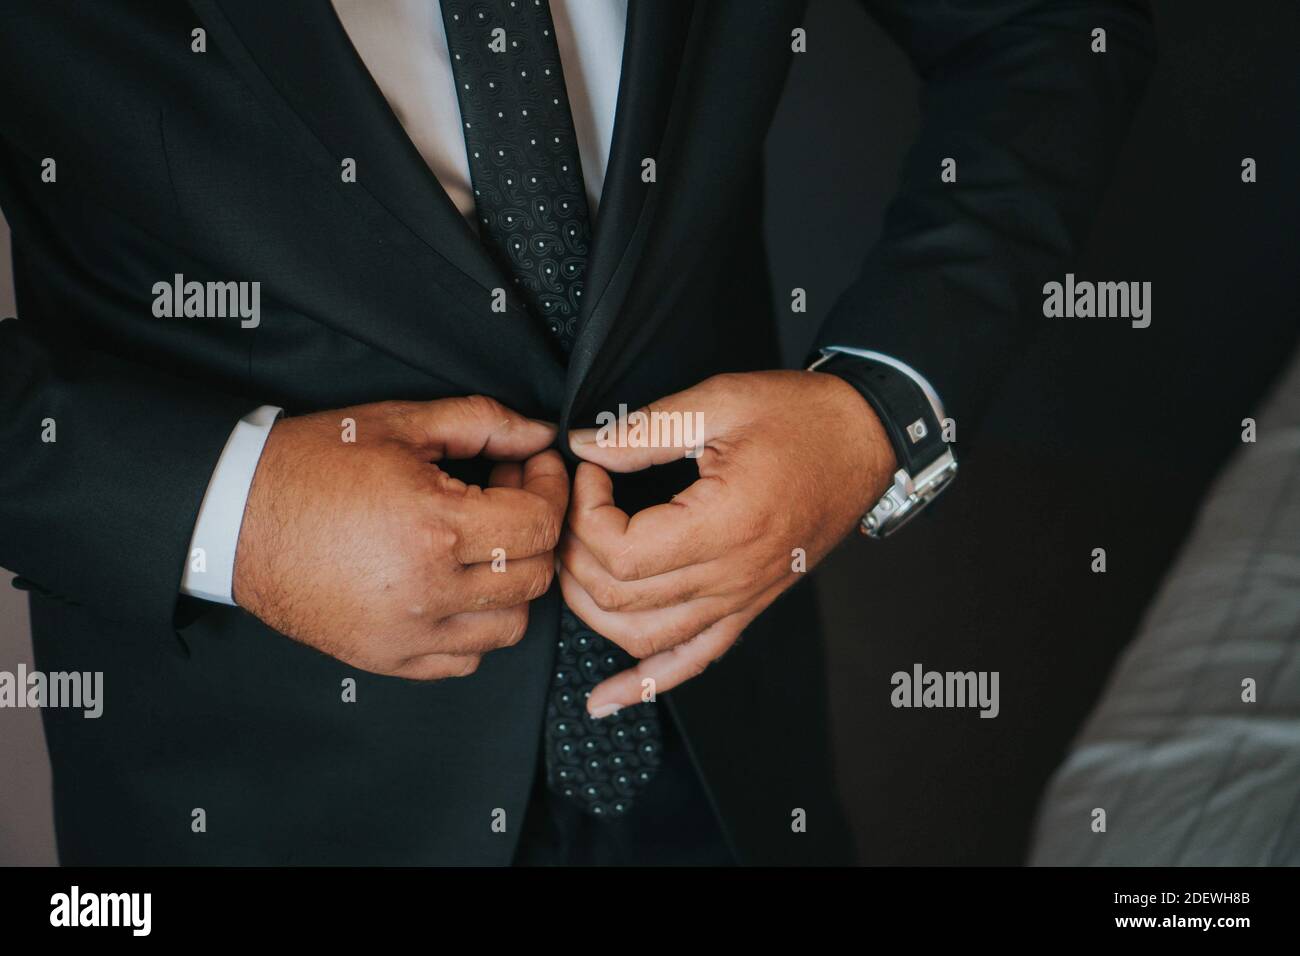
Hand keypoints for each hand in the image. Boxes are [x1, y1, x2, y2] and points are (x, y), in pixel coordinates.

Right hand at [233, 397, 567, 679]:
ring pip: (511, 625)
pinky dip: (475, 626)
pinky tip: (454, 585)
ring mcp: (408, 634)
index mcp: (434, 527)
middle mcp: (427, 590)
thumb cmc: (310, 466)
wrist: (233, 518)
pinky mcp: (387, 659)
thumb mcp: (398, 424)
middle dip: (535, 530)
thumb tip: (538, 435)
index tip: (534, 468)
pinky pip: (467, 658)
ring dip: (512, 582)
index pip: (540, 524)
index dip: (549, 489)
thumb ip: (481, 423)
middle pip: (534, 575)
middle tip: (507, 494)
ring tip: (483, 544)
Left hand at [560, 370, 895, 712]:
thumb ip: (645, 429)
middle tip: (572, 508)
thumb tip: (585, 447)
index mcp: (726, 523)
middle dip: (576, 554)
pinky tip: (606, 698)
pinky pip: (691, 662)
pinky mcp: (747, 608)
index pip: (621, 551)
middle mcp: (733, 575)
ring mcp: (741, 599)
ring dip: (593, 609)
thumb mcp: (719, 403)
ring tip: (575, 562)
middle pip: (621, 598)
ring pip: (643, 637)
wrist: (863, 441)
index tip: (589, 473)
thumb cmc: (801, 418)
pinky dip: (645, 684)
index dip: (584, 513)